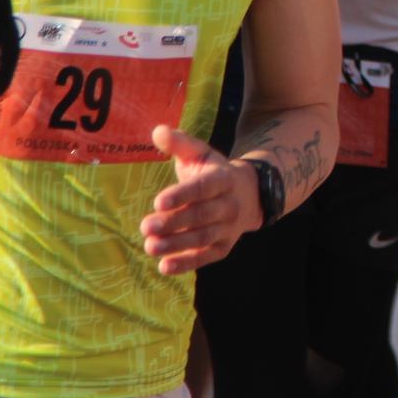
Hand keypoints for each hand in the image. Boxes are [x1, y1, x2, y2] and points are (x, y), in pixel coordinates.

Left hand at [141, 126, 261, 275]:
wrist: (251, 194)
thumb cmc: (215, 172)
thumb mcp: (201, 154)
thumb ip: (180, 143)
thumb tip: (157, 131)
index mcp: (223, 179)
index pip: (203, 188)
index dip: (182, 195)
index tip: (158, 202)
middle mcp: (230, 205)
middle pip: (201, 215)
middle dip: (173, 223)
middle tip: (145, 227)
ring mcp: (229, 228)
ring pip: (203, 238)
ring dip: (176, 244)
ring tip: (150, 247)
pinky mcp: (224, 247)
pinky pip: (206, 257)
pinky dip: (187, 263)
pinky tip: (165, 267)